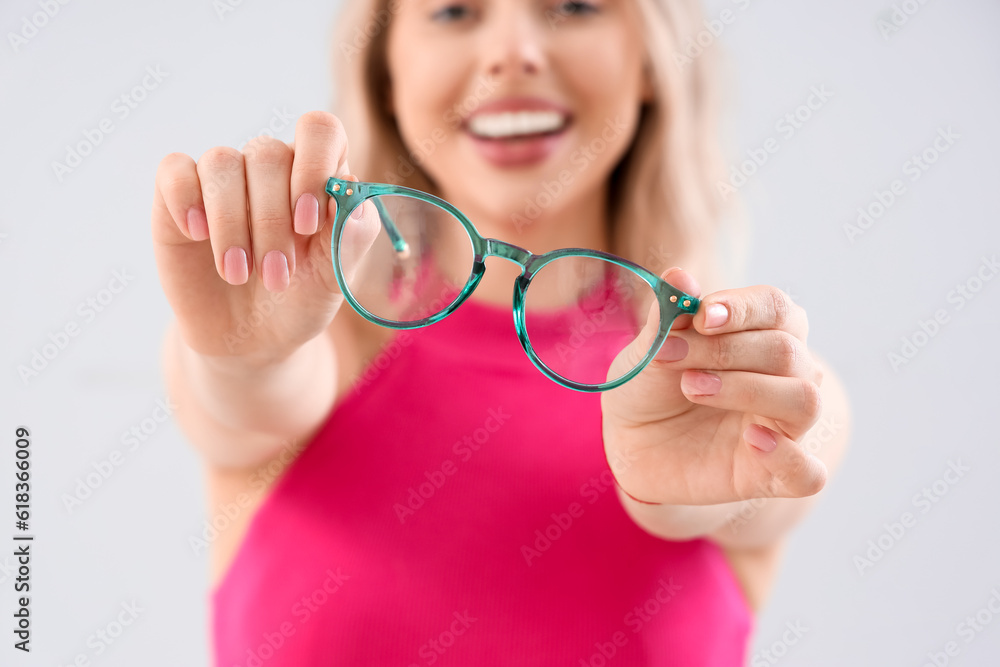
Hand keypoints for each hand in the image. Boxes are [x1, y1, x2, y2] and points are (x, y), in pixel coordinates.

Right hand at [151, 111, 378, 366]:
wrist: (252, 340)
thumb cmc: (300, 300)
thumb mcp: (335, 279)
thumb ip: (350, 235)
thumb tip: (352, 195)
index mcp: (317, 174)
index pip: (319, 131)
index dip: (313, 166)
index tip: (308, 223)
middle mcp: (272, 167)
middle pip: (268, 154)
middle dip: (272, 222)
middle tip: (277, 276)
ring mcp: (225, 178)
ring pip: (222, 162)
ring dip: (232, 224)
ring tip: (240, 274)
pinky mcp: (179, 196)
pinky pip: (175, 170)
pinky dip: (186, 200)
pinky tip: (198, 235)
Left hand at [602, 268, 827, 505]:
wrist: (631, 442)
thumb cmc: (649, 385)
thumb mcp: (648, 350)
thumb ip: (666, 317)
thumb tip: (680, 277)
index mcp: (763, 333)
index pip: (776, 307)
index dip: (742, 308)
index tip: (700, 316)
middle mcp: (786, 376)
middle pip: (785, 351)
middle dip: (724, 350)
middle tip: (670, 355)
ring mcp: (784, 426)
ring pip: (803, 400)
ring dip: (747, 389)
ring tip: (691, 387)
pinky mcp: (773, 474)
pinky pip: (808, 473)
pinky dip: (789, 457)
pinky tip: (753, 441)